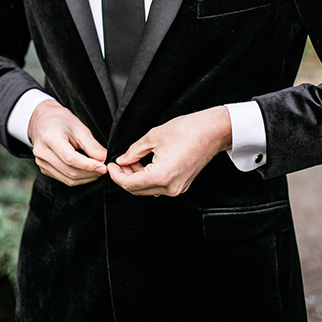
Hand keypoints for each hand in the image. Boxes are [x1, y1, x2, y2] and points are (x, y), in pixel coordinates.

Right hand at [28, 100, 107, 185]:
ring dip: (85, 178)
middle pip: (69, 171)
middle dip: (89, 173)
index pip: (70, 158)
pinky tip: (86, 172)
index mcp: (50, 137)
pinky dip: (77, 178)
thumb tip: (104, 158)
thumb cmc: (61, 120)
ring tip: (97, 171)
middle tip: (103, 169)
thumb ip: (92, 145)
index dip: (88, 165)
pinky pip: (63, 179)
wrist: (43, 120)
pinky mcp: (44, 168)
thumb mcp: (79, 128)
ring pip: (67, 179)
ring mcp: (41, 162)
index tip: (103, 166)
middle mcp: (42, 152)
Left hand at [107, 106, 231, 196]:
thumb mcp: (153, 136)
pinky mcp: (182, 185)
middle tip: (118, 163)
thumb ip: (134, 151)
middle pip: (138, 190)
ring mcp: (178, 188)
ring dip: (136, 177)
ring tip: (132, 160)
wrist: (211, 131)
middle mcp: (170, 187)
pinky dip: (148, 177)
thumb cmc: (187, 131)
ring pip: (148, 189)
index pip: (130, 184)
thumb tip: (123, 160)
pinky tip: (145, 163)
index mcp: (161, 176)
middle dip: (125, 177)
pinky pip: (159, 186)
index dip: (116, 176)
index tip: (110, 166)